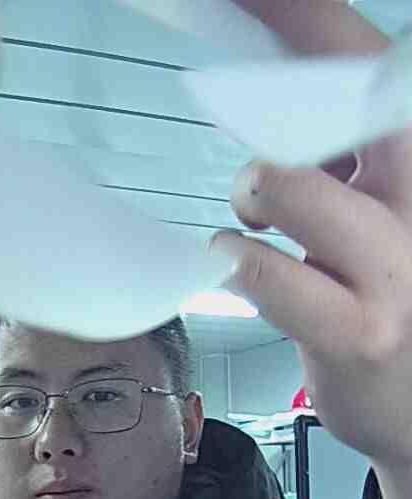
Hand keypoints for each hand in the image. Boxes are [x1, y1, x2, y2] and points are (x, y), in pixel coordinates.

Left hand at [210, 1, 411, 476]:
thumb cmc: (390, 302)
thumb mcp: (387, 213)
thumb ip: (346, 157)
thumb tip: (277, 85)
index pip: (373, 69)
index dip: (311, 21)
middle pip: (346, 104)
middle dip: (276, 71)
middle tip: (235, 52)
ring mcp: (396, 270)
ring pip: (291, 186)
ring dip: (251, 190)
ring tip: (252, 215)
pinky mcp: (357, 333)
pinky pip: (269, 275)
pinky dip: (238, 260)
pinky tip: (240, 263)